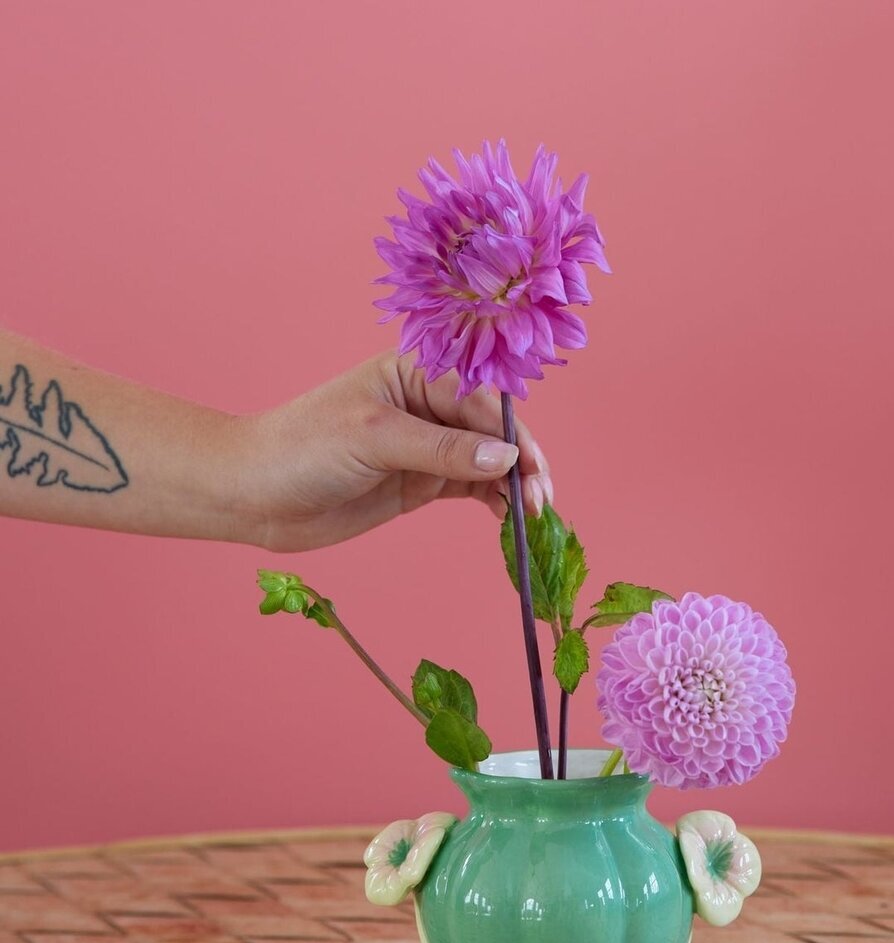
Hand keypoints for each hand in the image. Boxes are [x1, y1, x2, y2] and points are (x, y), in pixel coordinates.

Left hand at [236, 351, 551, 551]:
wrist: (253, 496)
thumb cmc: (302, 449)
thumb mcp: (375, 440)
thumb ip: (443, 450)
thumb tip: (505, 460)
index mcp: (416, 372)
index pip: (481, 398)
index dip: (512, 433)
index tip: (531, 469)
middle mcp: (427, 405)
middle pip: (493, 430)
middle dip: (521, 463)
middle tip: (540, 501)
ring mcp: (426, 446)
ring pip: (487, 462)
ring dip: (513, 486)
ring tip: (532, 516)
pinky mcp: (420, 482)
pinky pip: (471, 488)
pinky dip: (494, 501)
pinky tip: (508, 517)